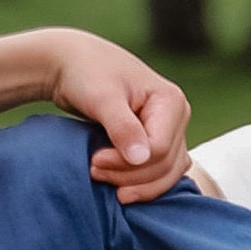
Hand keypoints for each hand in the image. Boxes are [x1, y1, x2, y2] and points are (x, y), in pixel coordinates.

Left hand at [45, 35, 191, 202]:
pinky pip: (159, 173)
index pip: (160, 149)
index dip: (128, 164)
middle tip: (93, 170)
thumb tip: (141, 159)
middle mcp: (177, 117)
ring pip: (166, 174)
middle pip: (165, 165)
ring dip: (135, 184)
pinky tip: (117, 184)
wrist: (73, 65)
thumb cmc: (86, 73)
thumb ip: (122, 127)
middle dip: (129, 176)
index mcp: (171, 101)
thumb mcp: (102, 98)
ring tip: (100, 177)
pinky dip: (139, 183)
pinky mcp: (157, 142)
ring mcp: (170, 131)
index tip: (94, 160)